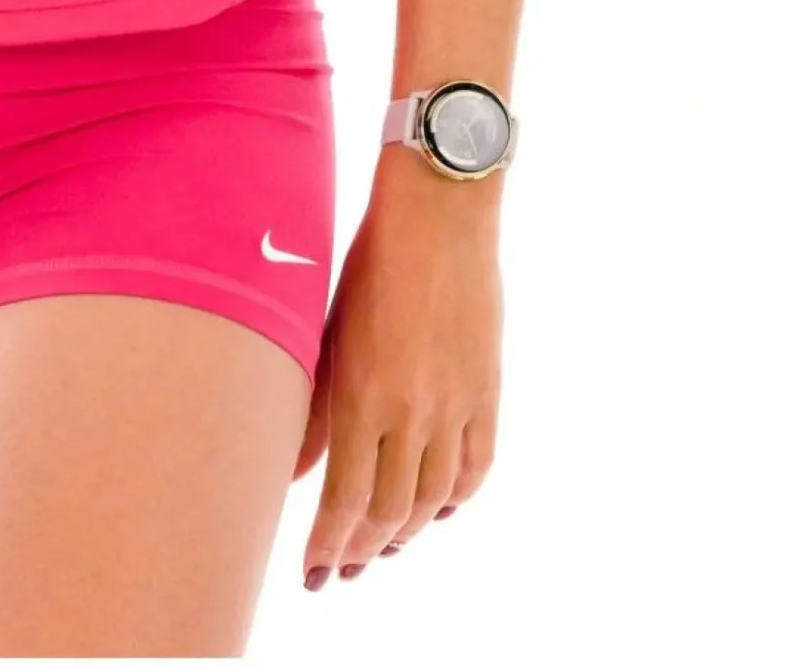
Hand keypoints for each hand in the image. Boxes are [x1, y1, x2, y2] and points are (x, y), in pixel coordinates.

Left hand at [293, 148, 502, 586]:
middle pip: (389, 511)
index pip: (345, 501)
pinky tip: (435, 510)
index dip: (329, 547)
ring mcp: (456, 403)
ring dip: (405, 532)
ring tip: (382, 548)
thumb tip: (295, 472)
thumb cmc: (371, 257)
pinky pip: (476, 468)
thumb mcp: (327, 327)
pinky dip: (454, 499)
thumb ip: (313, 406)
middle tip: (342, 572)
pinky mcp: (488, 390)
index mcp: (362, 393)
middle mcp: (412, 409)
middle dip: (361, 551)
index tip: (313, 574)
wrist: (440, 210)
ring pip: (431, 499)